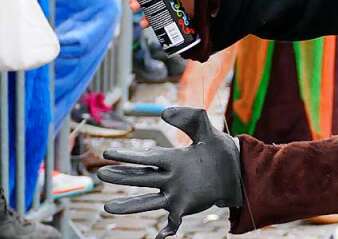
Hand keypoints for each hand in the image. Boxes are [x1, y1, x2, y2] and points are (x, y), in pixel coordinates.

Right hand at [99, 108, 242, 238]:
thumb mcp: (207, 130)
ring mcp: (175, 194)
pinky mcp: (185, 207)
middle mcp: (169, 177)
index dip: (127, 155)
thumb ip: (190, 118)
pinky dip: (167, 230)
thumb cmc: (219, 150)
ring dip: (129, 205)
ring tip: (107, 207)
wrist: (237, 171)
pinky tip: (160, 238)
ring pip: (148, 202)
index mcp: (172, 159)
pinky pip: (173, 221)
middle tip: (101, 174)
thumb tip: (164, 112)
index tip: (107, 153)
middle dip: (121, 176)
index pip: (146, 157)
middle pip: (141, 178)